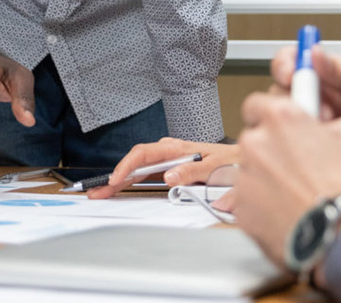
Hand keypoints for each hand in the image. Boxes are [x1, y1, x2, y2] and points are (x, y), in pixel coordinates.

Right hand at [87, 138, 237, 198]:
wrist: (242, 161)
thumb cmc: (231, 162)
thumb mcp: (215, 167)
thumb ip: (193, 171)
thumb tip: (168, 176)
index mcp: (176, 148)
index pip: (143, 154)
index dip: (127, 166)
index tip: (116, 179)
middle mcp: (169, 151)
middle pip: (135, 161)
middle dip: (115, 175)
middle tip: (97, 191)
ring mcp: (168, 159)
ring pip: (138, 168)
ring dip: (121, 180)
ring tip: (103, 192)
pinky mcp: (170, 168)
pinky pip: (146, 173)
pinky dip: (132, 180)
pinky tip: (121, 187)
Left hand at [233, 92, 340, 268]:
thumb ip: (333, 126)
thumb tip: (327, 127)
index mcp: (281, 119)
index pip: (257, 103)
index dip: (269, 115)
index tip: (279, 126)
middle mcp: (257, 142)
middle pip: (254, 138)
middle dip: (271, 149)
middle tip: (297, 168)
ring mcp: (245, 176)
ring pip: (251, 171)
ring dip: (268, 178)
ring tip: (297, 196)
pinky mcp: (242, 208)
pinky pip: (249, 200)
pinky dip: (264, 205)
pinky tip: (289, 214)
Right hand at [271, 48, 340, 223]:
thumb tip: (315, 52)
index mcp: (335, 83)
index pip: (296, 63)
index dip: (286, 65)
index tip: (290, 74)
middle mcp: (323, 105)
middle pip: (283, 94)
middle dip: (295, 102)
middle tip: (322, 115)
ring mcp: (320, 134)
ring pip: (286, 124)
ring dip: (300, 129)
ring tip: (328, 139)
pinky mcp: (320, 161)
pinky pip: (296, 153)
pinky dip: (302, 152)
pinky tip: (325, 159)